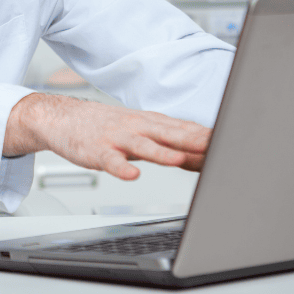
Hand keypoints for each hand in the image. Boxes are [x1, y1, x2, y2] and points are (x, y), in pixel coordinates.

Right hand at [3, 93, 210, 179]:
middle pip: (170, 134)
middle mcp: (137, 127)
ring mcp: (116, 138)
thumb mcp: (140, 130)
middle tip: (216, 146)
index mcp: (150, 123)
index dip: (207, 136)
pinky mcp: (96, 151)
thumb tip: (201, 154)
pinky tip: (131, 175)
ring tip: (178, 159)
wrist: (61, 118)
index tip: (231, 141)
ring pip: (143, 146)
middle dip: (194, 141)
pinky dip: (121, 168)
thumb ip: (168, 142)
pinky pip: (110, 161)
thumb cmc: (105, 126)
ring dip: (161, 153)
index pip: (184, 129)